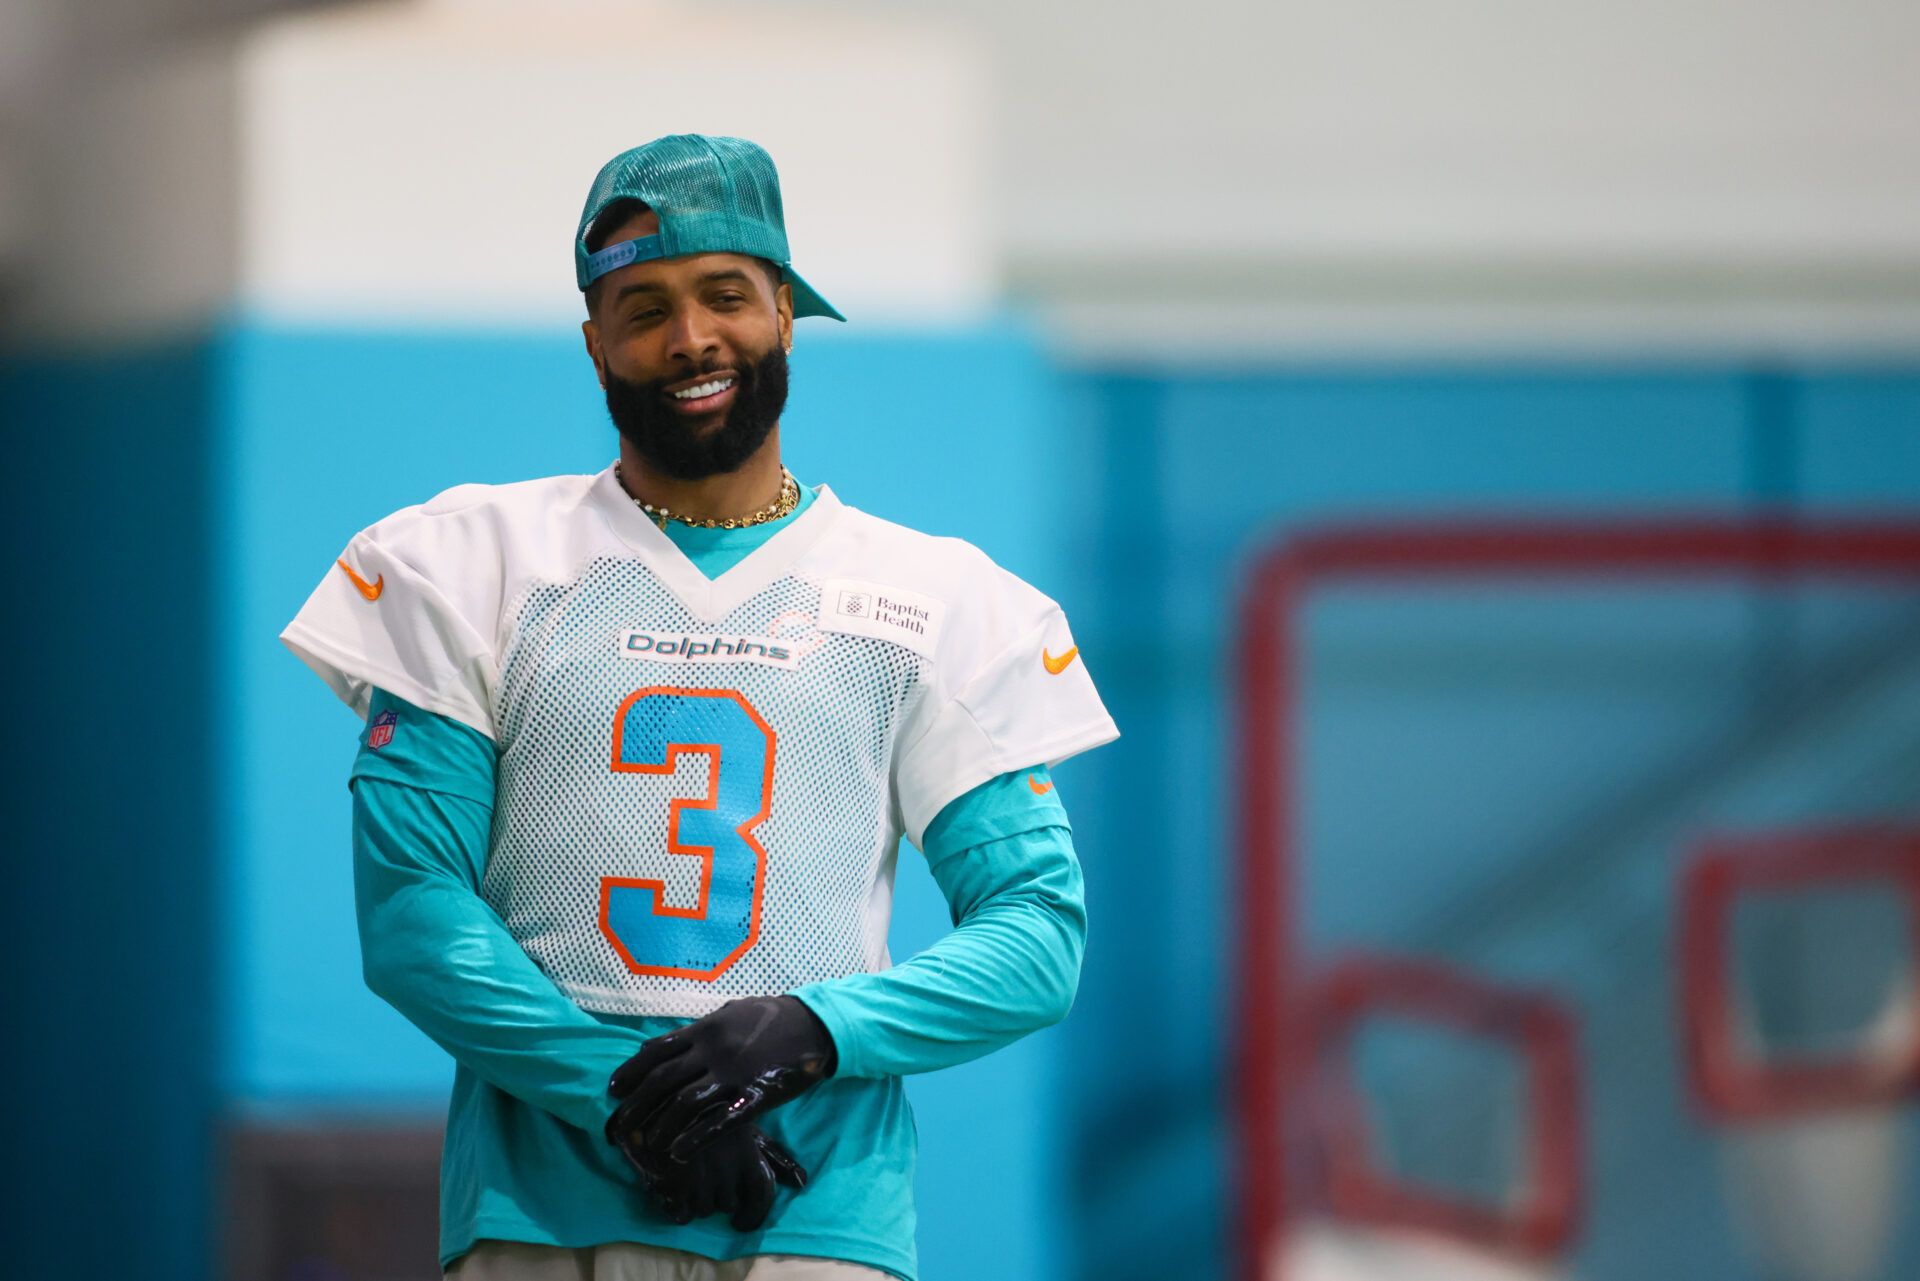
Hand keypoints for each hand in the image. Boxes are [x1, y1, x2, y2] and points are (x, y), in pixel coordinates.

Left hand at [607, 995, 836, 1161]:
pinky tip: (678, 1153)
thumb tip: (663, 1042)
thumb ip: (698, 1028)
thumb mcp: (731, 1013)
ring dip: (660, 1126)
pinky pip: (718, 1121)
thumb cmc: (771, 1017)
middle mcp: (712, 1049)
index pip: (656, 1051)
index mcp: (705, 1028)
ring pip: (684, 1103)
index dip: (630, 1071)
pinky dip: (694, 1139)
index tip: (614, 1089)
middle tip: (618, 1125)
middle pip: (662, 1080)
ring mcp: (732, 1073)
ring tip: (647, 1145)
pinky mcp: (753, 1095)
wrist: (814, 1026)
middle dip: (635, 1105)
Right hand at [607, 1110, 807, 1230]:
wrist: (660, 1093)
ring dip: (695, 1199)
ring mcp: (703, 1175)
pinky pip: (681, 1214)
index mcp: (749, 1149)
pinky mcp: (675, 1183)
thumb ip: (772, 1153)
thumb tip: (801, 1180)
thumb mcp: (743, 1123)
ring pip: (705, 1209)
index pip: (761, 1196)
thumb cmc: (706, 1107)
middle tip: (700, 1174)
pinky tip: (670, 1190)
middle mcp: (730, 1165)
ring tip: (683, 1174)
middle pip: (728, 1204)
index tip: (740, 1222)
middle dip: (715, 1195)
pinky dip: (676, 1207)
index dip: (752, 1215)